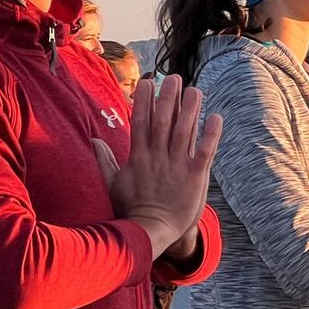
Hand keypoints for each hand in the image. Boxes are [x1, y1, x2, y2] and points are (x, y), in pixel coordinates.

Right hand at [94, 75, 222, 252]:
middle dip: (168, 97)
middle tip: (175, 77)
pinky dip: (210, 134)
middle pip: (163, 121)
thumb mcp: (114, 182)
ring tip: (195, 90)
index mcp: (138, 156)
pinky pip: (205, 151)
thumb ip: (105, 160)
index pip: (141, 122)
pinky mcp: (195, 176)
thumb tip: (93, 140)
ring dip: (190, 109)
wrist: (153, 231)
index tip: (148, 82)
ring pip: (184, 131)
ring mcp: (177, 165)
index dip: (144, 100)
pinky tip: (216, 117)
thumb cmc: (133, 207)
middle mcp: (158, 157)